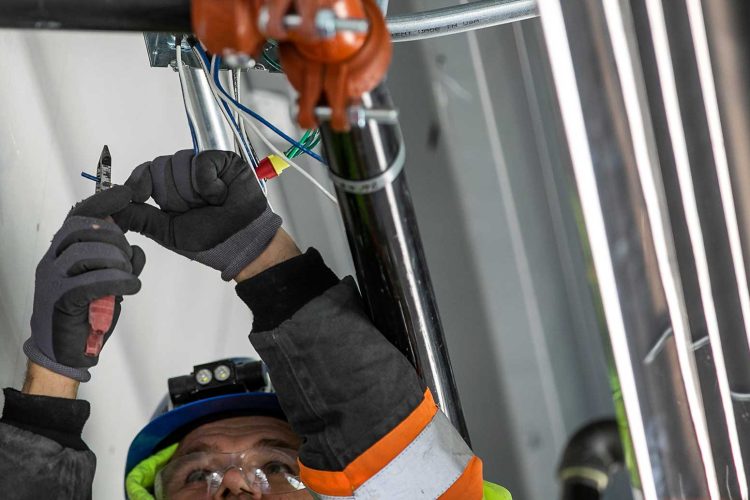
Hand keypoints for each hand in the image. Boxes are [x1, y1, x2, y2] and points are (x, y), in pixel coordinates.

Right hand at [23, 186, 144, 381]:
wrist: (64, 352)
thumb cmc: (86, 315)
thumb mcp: (109, 282)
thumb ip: (120, 263)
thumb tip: (136, 249)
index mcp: (62, 253)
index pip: (78, 216)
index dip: (102, 202)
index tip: (125, 193)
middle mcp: (53, 261)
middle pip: (83, 230)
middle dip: (115, 238)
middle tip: (128, 257)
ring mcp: (53, 280)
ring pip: (86, 253)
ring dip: (116, 262)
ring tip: (128, 277)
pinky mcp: (60, 301)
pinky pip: (90, 282)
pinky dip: (117, 282)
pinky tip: (131, 287)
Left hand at [113, 150, 281, 280]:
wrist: (241, 241)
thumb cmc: (209, 239)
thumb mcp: (166, 231)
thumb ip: (138, 218)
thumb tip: (108, 211)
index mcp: (167, 191)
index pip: (144, 173)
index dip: (139, 183)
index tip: (140, 196)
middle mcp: (183, 176)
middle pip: (159, 168)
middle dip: (173, 196)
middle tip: (194, 210)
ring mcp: (202, 166)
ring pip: (179, 164)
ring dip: (193, 192)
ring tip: (210, 204)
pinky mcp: (222, 160)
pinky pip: (201, 162)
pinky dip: (208, 184)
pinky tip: (220, 195)